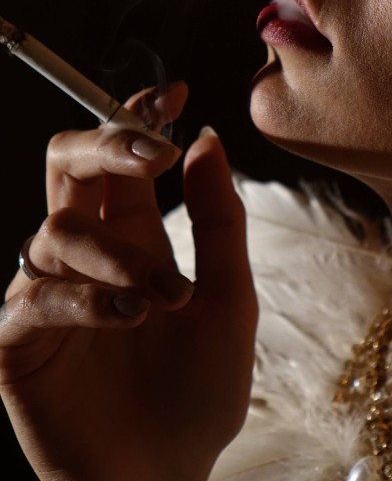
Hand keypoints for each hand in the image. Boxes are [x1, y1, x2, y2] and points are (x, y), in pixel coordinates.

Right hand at [0, 83, 257, 480]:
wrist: (164, 480)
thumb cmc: (196, 394)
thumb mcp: (228, 301)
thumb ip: (217, 222)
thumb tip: (206, 138)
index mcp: (134, 235)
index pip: (119, 155)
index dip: (134, 114)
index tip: (172, 91)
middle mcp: (87, 255)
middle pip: (65, 164)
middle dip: (104, 141)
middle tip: (153, 155)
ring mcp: (49, 296)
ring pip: (57, 230)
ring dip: (117, 254)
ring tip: (165, 298)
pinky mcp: (19, 344)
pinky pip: (33, 296)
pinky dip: (85, 298)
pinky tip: (130, 317)